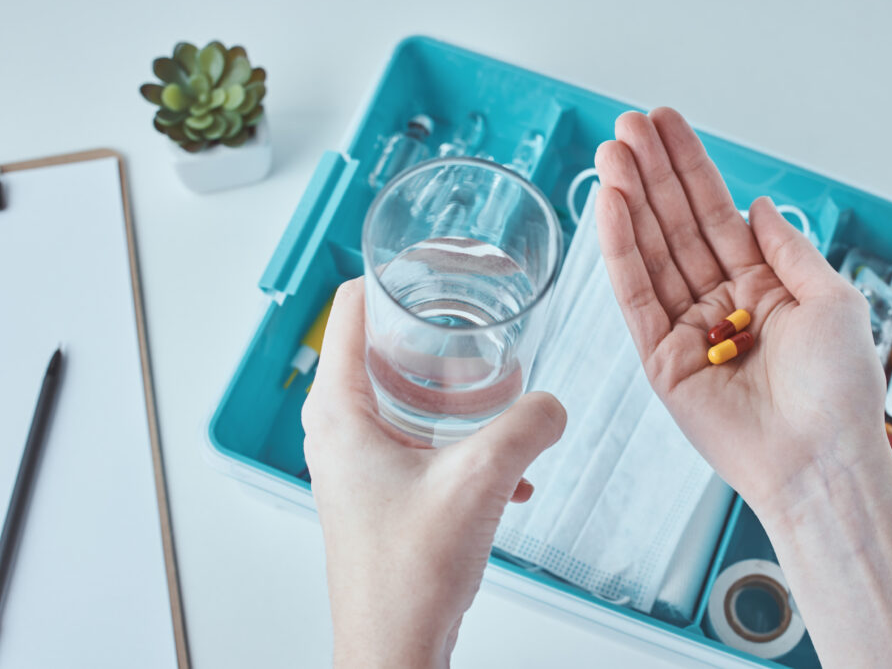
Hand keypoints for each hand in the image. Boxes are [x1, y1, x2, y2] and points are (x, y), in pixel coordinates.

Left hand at [302, 278, 566, 668]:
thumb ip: (527, 426)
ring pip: (401, 393)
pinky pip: (417, 437)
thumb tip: (553, 404)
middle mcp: (338, 429)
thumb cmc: (404, 576)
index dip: (393, 275)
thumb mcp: (480, 481)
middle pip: (379, 345)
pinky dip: (458, 436)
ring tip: (495, 386)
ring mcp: (357, 460)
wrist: (395, 647)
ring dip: (450, 387)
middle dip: (433, 330)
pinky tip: (506, 465)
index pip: (352, 308)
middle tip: (477, 317)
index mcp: (340, 410)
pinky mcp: (380, 488)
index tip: (434, 260)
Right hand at [596, 108, 891, 666]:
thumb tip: (757, 206)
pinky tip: (611, 207)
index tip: (664, 124)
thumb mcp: (833, 299)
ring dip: (629, 202)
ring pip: (650, 253)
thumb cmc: (840, 388)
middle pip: (675, 227)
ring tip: (611, 154)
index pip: (715, 214)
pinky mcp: (659, 359)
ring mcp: (685, 330)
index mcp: (761, 287)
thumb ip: (787, 248)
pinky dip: (620, 251)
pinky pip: (635, 296)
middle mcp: (719, 303)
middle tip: (626, 128)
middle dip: (651, 175)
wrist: (821, 458)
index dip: (690, 168)